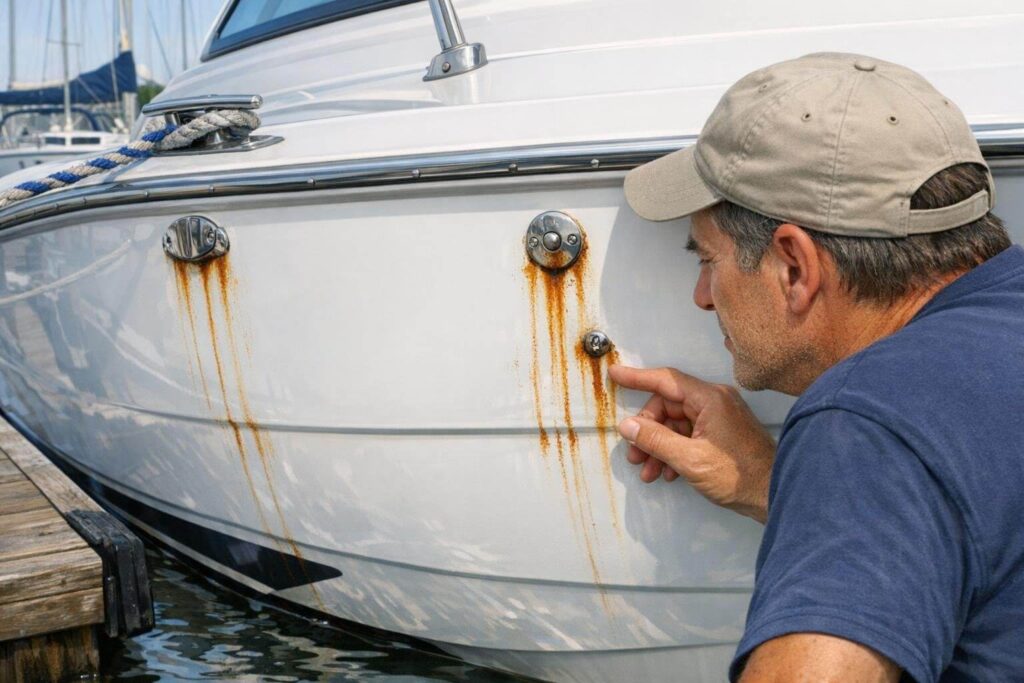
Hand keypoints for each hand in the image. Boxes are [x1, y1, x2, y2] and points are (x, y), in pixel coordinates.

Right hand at [609, 364, 775, 522]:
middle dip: (647, 431)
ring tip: (649, 470)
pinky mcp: (721, 433)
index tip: (615, 375)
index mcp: (710, 399)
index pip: (666, 380)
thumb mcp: (689, 459)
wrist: (775, 496)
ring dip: (658, 446)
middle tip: (635, 453)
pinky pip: (688, 434)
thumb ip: (656, 440)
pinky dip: (673, 451)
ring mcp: (719, 418)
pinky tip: (668, 472)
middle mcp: (715, 402)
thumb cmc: (741, 476)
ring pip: (675, 424)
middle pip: (667, 406)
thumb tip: (629, 426)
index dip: (637, 378)